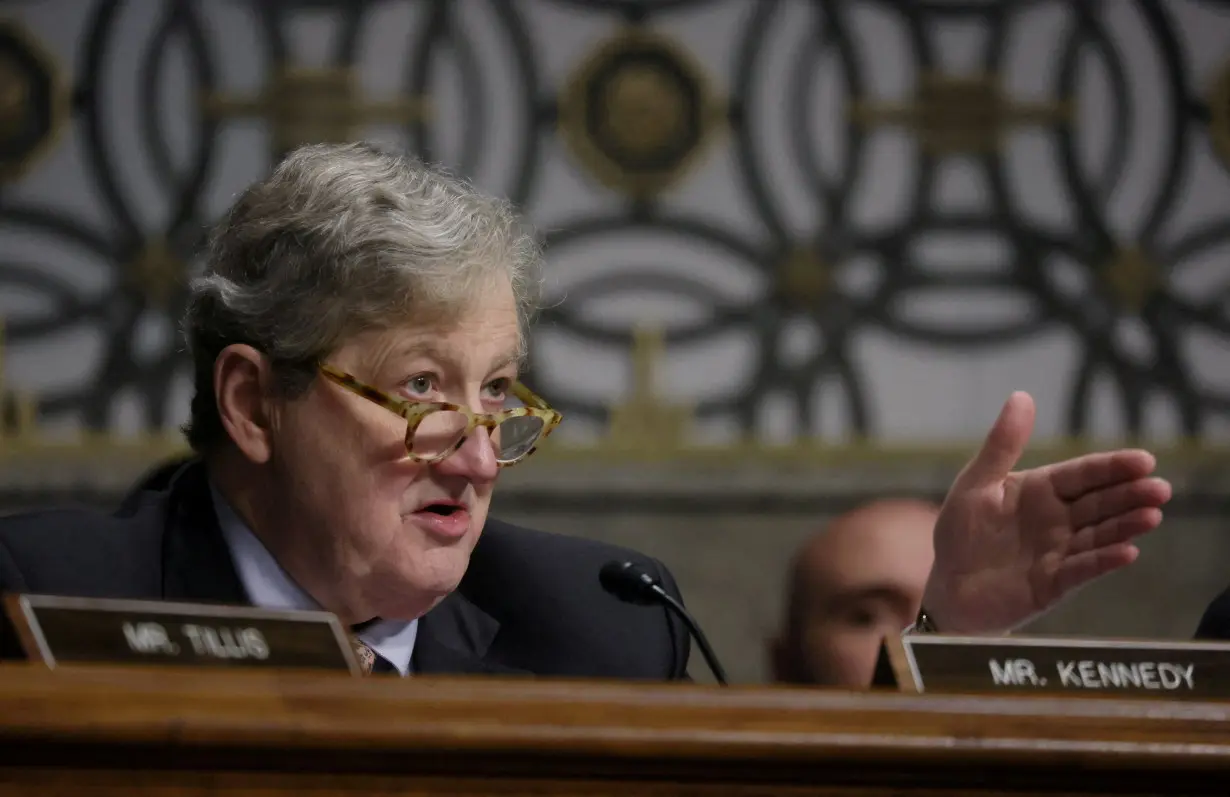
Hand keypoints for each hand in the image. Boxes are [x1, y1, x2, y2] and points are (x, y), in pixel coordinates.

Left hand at [922, 392, 1171, 633]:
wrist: (947, 587)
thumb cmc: (960, 532)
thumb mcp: (976, 483)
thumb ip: (1001, 445)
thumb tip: (1022, 395)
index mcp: (1041, 490)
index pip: (1083, 475)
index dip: (1112, 468)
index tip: (1144, 460)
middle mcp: (1057, 520)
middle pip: (1100, 503)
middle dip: (1131, 495)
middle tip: (1160, 488)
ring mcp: (1060, 552)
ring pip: (1098, 535)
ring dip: (1125, 526)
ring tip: (1151, 516)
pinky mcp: (1054, 584)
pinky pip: (1081, 570)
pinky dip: (1103, 561)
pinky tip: (1127, 552)